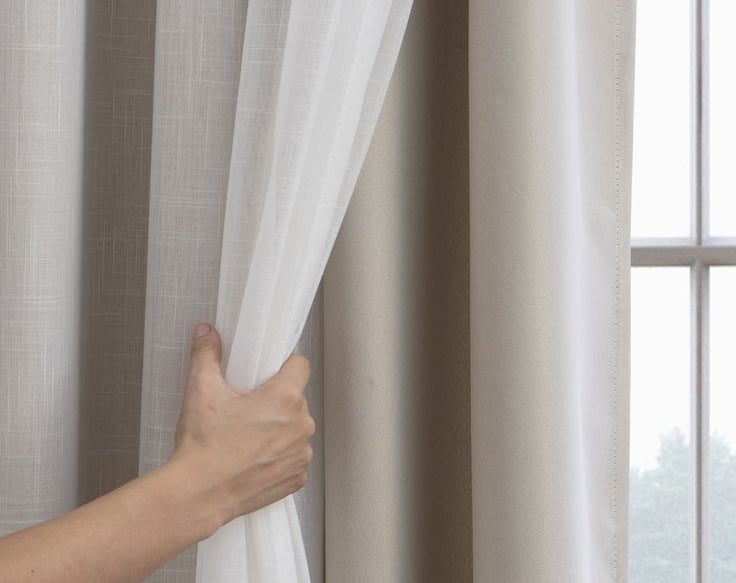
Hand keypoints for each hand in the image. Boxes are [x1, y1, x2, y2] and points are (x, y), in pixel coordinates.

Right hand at [171, 322, 314, 527]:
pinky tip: (253, 458)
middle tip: (246, 408)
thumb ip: (206, 355)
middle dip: (275, 400)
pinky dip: (277, 456)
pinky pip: (293, 456)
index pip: (300, 366)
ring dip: (278, 429)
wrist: (199, 494)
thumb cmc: (204, 446)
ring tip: (247, 436)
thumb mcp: (202, 391)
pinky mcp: (296, 478)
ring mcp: (301, 454)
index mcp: (285, 398)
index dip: (284, 365)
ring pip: (295, 428)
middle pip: (296, 399)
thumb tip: (206, 333)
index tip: (269, 372)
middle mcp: (301, 425)